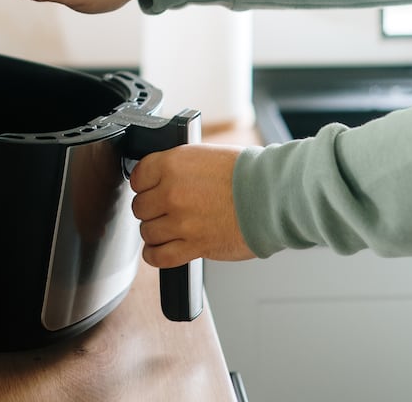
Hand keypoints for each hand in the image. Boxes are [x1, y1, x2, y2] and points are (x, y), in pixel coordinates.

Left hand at [129, 144, 254, 267]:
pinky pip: (159, 256)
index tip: (151, 189)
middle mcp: (172, 192)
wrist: (274, 195)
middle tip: (167, 209)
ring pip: (147, 232)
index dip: (144, 185)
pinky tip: (160, 249)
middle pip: (140, 207)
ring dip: (156, 232)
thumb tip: (159, 179)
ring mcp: (181, 220)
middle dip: (152, 209)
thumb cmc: (248, 174)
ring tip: (170, 228)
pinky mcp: (194, 245)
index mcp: (173, 164)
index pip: (138, 177)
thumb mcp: (204, 155)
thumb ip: (177, 167)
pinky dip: (156, 255)